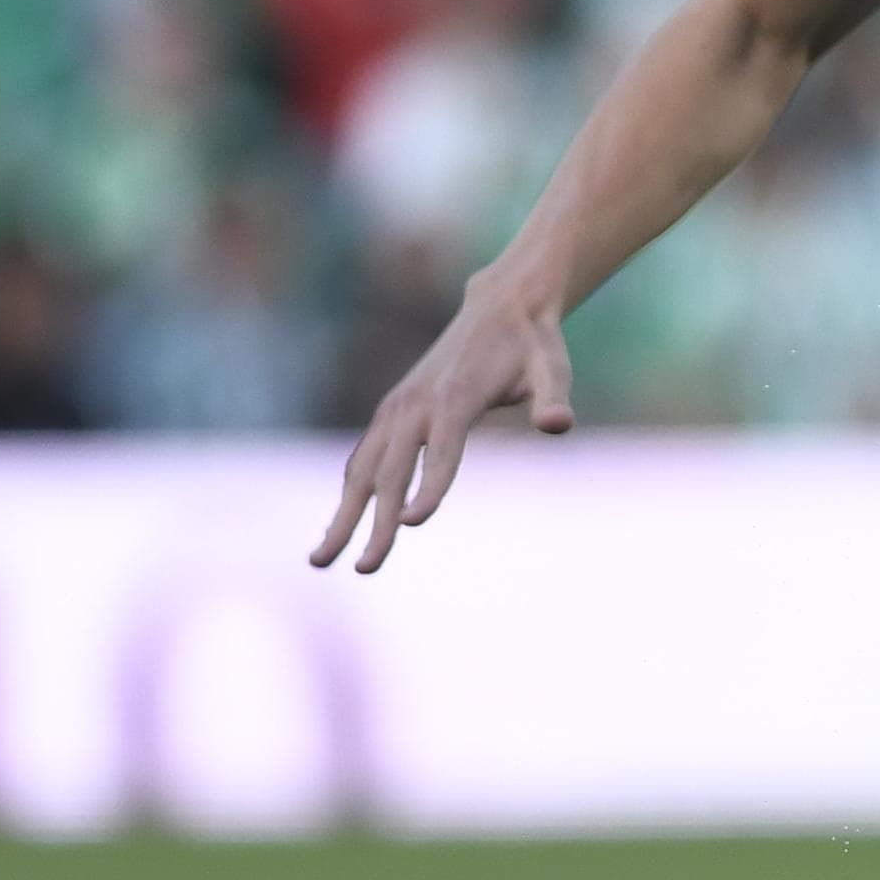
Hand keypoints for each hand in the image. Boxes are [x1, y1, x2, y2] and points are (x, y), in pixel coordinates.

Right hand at [312, 272, 573, 572]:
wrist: (500, 308)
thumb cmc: (533, 347)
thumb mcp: (553, 369)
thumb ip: (554, 397)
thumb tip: (558, 425)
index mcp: (454, 399)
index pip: (440, 453)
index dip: (428, 488)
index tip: (412, 525)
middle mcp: (415, 406)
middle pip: (390, 472)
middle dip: (374, 523)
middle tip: (364, 570)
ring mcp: (396, 408)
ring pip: (362, 470)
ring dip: (342, 515)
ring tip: (322, 561)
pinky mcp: (391, 412)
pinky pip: (364, 458)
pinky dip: (349, 492)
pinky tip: (338, 526)